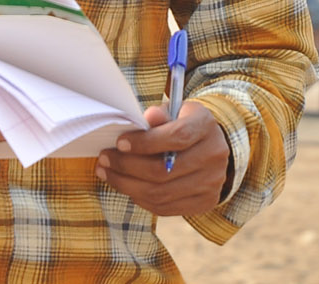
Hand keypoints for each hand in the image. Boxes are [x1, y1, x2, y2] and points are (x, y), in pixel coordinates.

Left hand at [96, 101, 231, 217]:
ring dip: (127, 185)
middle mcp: (214, 156)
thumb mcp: (174, 110)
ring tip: (107, 172)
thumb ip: (160, 115)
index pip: (177, 137)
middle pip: (165, 170)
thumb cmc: (184, 124)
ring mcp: (211, 183)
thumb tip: (148, 117)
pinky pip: (165, 207)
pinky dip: (140, 198)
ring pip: (161, 193)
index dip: (145, 142)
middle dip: (127, 166)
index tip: (119, 142)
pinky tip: (125, 185)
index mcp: (206, 126)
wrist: (211, 147)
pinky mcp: (204, 203)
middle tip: (104, 158)